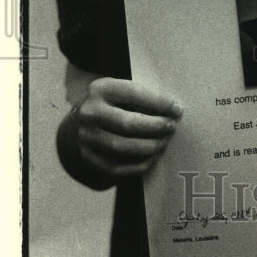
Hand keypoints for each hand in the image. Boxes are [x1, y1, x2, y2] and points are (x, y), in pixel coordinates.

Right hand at [68, 77, 182, 183]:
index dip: (159, 102)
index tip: (177, 109)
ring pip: (122, 147)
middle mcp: (89, 113)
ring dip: (149, 146)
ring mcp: (85, 137)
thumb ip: (141, 97)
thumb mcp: (120, 90)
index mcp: (100, 89)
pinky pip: (117, 167)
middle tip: (171, 127)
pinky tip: (153, 157)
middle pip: (128, 123)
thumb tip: (173, 110)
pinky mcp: (87, 157)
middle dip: (155, 126)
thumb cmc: (110, 104)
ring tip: (164, 142)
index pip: (134, 93)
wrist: (79, 122)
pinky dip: (139, 164)